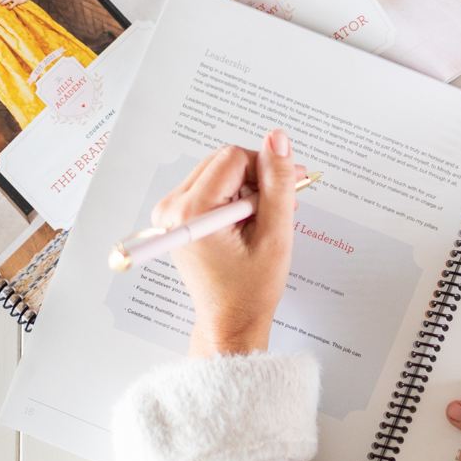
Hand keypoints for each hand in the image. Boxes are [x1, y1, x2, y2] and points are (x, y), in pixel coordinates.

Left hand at [152, 129, 303, 358]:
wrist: (230, 321)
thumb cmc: (250, 290)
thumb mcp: (275, 235)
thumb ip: (278, 184)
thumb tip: (277, 139)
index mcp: (192, 211)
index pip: (233, 158)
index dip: (267, 167)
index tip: (289, 188)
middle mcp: (173, 208)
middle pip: (223, 161)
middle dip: (258, 177)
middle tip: (283, 204)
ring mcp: (171, 212)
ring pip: (219, 172)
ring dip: (248, 187)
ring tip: (267, 218)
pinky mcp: (177, 217)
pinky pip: (211, 187)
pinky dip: (235, 196)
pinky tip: (251, 220)